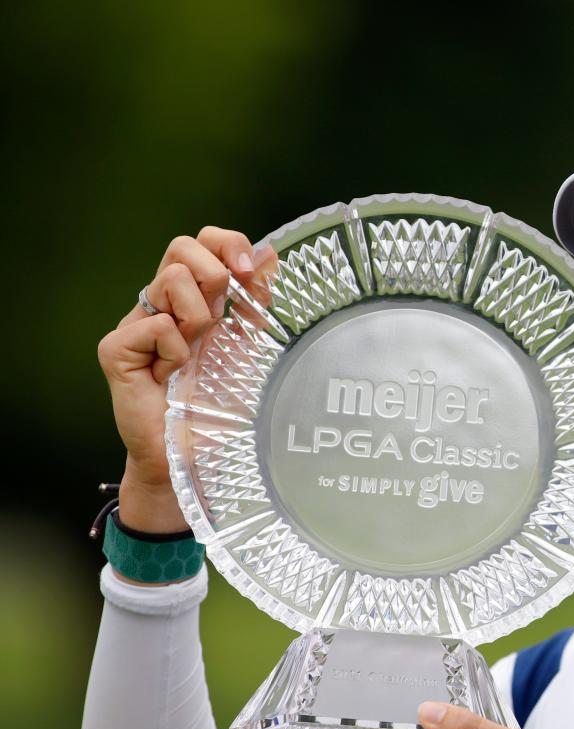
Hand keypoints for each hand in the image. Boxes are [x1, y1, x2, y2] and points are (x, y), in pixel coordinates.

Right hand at [96, 227, 274, 538]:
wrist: (190, 455)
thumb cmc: (216, 405)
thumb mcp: (247, 348)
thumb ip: (255, 303)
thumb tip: (271, 255)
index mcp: (193, 299)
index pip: (202, 242)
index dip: (227, 244)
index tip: (249, 270)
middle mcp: (161, 304)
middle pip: (181, 246)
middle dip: (214, 273)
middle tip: (222, 316)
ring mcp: (135, 324)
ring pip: (170, 279)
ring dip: (198, 317)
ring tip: (196, 355)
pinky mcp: (115, 348)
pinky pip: (155, 324)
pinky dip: (175, 351)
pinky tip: (171, 377)